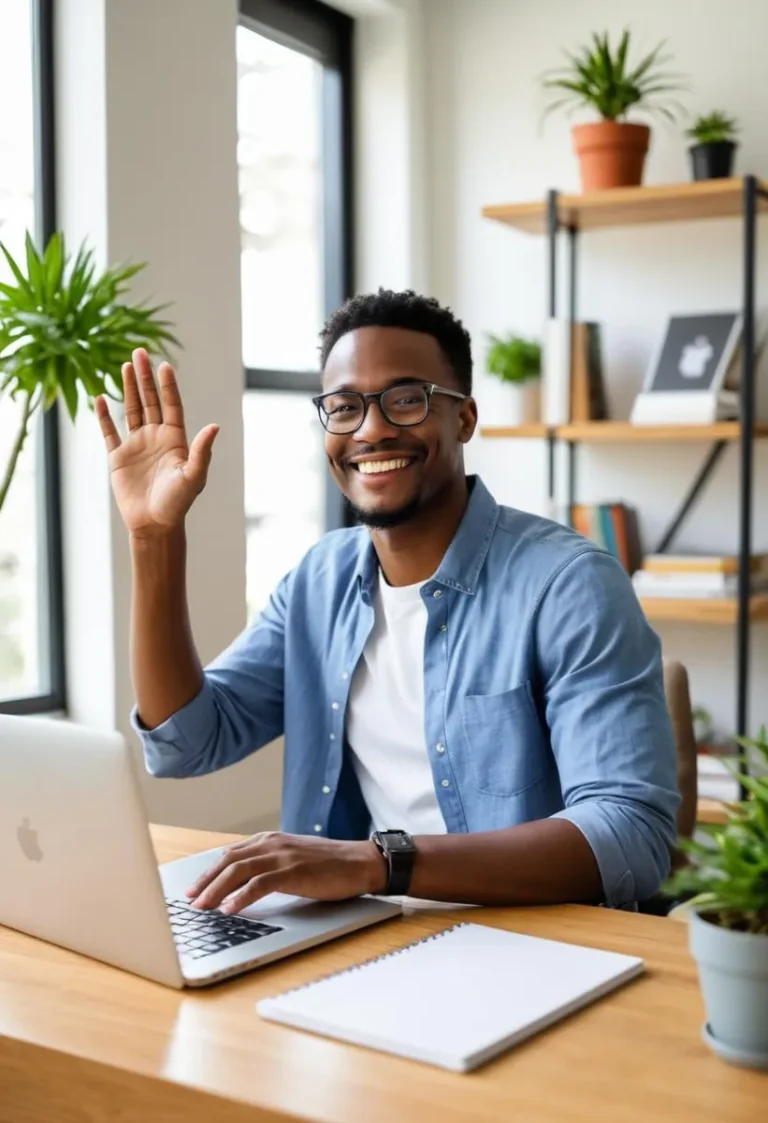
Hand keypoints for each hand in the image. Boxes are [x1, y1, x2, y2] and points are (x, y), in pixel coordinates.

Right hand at [95, 348, 218, 536]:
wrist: (155, 524)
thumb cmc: (178, 503)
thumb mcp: (194, 476)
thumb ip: (202, 451)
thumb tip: (215, 427)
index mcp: (175, 439)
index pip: (171, 405)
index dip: (168, 386)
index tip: (164, 365)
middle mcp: (156, 437)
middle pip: (150, 401)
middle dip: (145, 377)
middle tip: (139, 353)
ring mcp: (136, 445)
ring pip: (132, 410)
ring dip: (128, 388)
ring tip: (126, 366)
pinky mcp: (118, 457)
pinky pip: (109, 432)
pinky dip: (104, 416)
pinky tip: (101, 398)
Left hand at [185, 832, 387, 913]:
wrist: (361, 862)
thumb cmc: (330, 865)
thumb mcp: (294, 859)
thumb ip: (271, 864)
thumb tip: (245, 884)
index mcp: (271, 840)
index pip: (231, 854)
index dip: (210, 872)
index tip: (194, 887)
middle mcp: (273, 843)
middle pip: (228, 861)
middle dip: (205, 881)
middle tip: (189, 900)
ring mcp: (283, 856)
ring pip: (239, 871)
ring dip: (216, 890)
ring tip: (202, 907)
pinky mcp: (294, 871)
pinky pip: (260, 884)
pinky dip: (241, 897)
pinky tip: (230, 910)